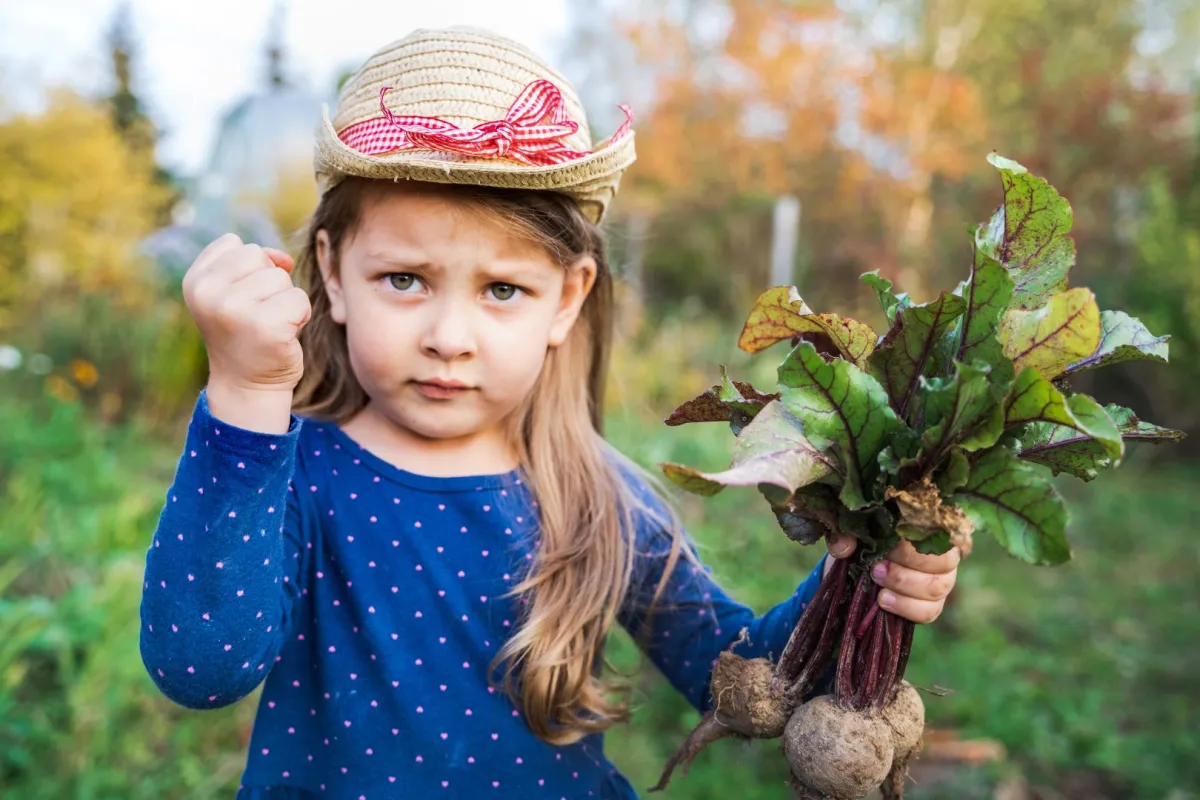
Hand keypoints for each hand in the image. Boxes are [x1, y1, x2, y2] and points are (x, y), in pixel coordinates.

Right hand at [182, 234, 310, 392]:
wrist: (247, 385)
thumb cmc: (245, 333)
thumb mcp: (234, 291)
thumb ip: (253, 263)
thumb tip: (285, 259)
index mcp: (195, 282)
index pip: (234, 243)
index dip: (248, 268)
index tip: (240, 300)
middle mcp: (208, 294)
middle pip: (258, 256)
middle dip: (268, 281)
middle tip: (258, 313)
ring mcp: (235, 310)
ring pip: (280, 277)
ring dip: (285, 299)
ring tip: (270, 325)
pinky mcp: (266, 327)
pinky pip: (299, 299)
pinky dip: (301, 315)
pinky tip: (284, 335)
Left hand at [823, 534, 958, 623]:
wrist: (859, 564)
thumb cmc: (866, 540)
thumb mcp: (855, 532)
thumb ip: (848, 533)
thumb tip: (844, 546)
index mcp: (931, 528)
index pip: (937, 534)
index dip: (912, 543)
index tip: (885, 546)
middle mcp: (944, 554)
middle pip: (943, 563)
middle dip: (907, 565)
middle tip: (876, 567)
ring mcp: (942, 581)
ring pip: (937, 588)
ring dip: (904, 585)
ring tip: (877, 581)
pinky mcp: (932, 605)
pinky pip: (929, 612)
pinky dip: (906, 608)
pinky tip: (883, 601)